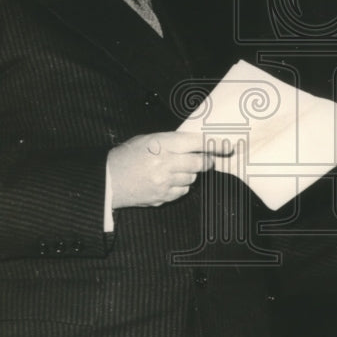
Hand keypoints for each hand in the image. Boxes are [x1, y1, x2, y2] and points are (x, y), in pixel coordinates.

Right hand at [108, 131, 229, 208]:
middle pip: (199, 163)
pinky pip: (182, 191)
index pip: (196, 143)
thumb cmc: (127, 156)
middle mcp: (165, 164)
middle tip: (206, 160)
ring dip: (189, 173)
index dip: (215, 145)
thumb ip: (172, 142)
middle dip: (206, 161)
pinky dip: (180, 186)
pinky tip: (167, 181)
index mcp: (161, 144)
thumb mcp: (148, 140)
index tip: (228, 146)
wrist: (108, 180)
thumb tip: (198, 145)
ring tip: (174, 169)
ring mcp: (164, 182)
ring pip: (192, 178)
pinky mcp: (162, 197)